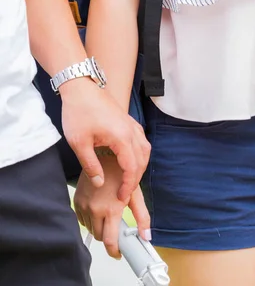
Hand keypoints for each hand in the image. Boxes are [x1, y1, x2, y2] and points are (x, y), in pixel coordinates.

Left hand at [60, 77, 150, 200]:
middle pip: (141, 162)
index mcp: (122, 139)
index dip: (128, 186)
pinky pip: (142, 143)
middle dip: (135, 180)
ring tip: (129, 180)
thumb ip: (90, 165)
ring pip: (145, 153)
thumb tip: (99, 183)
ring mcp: (133, 127)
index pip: (131, 168)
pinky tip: (132, 160)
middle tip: (124, 193)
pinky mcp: (130, 123)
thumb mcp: (79, 142)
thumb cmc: (78, 112)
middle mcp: (133, 133)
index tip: (121, 198)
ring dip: (139, 168)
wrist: (81, 86)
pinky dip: (140, 156)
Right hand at [74, 156, 150, 258]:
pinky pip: (83, 220)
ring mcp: (83, 206)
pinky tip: (100, 211)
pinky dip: (91, 220)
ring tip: (109, 216)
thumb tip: (147, 236)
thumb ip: (142, 218)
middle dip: (109, 237)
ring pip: (91, 229)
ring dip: (100, 228)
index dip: (114, 251)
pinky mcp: (76, 202)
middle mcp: (95, 210)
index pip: (109, 240)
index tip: (118, 254)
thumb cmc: (121, 175)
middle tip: (117, 229)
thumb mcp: (136, 196)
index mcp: (111, 210)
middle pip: (100, 236)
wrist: (103, 158)